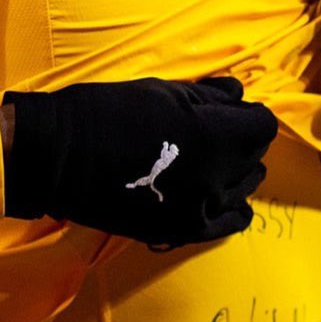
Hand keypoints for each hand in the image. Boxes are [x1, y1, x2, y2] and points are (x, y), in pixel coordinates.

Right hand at [2, 76, 277, 246]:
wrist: (58, 157)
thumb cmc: (108, 111)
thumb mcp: (162, 90)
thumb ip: (209, 96)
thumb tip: (239, 96)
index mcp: (213, 136)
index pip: (262, 126)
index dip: (248, 115)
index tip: (231, 112)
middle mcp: (215, 176)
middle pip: (254, 157)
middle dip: (241, 142)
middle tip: (216, 133)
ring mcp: (200, 208)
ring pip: (243, 189)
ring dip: (235, 172)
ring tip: (211, 162)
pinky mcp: (182, 230)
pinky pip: (228, 225)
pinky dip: (231, 209)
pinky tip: (225, 200)